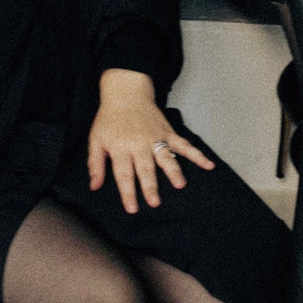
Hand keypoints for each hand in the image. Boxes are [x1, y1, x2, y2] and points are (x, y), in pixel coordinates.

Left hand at [88, 68, 215, 213]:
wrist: (126, 93)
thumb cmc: (109, 119)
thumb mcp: (96, 140)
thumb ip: (95, 164)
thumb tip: (94, 187)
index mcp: (120, 147)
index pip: (123, 174)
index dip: (128, 192)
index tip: (132, 209)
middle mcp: (139, 144)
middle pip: (145, 168)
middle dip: (150, 186)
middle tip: (155, 202)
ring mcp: (155, 137)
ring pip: (165, 157)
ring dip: (173, 171)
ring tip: (180, 185)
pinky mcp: (168, 132)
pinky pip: (184, 144)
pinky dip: (197, 155)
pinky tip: (208, 165)